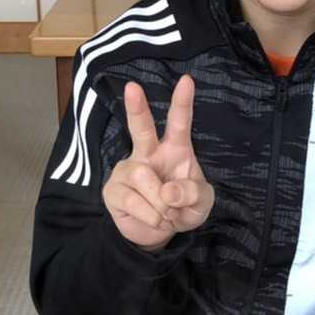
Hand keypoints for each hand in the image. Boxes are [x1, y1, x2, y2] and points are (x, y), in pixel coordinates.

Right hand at [102, 75, 214, 251]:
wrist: (159, 234)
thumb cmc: (183, 208)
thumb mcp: (201, 204)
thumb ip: (193, 194)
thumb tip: (168, 193)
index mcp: (175, 149)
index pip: (179, 123)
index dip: (182, 102)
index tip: (187, 80)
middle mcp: (148, 153)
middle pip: (141, 128)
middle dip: (136, 108)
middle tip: (132, 87)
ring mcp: (127, 170)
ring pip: (143, 177)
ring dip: (160, 203)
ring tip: (167, 215)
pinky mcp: (113, 190)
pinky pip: (133, 201)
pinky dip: (152, 216)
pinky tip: (156, 220)